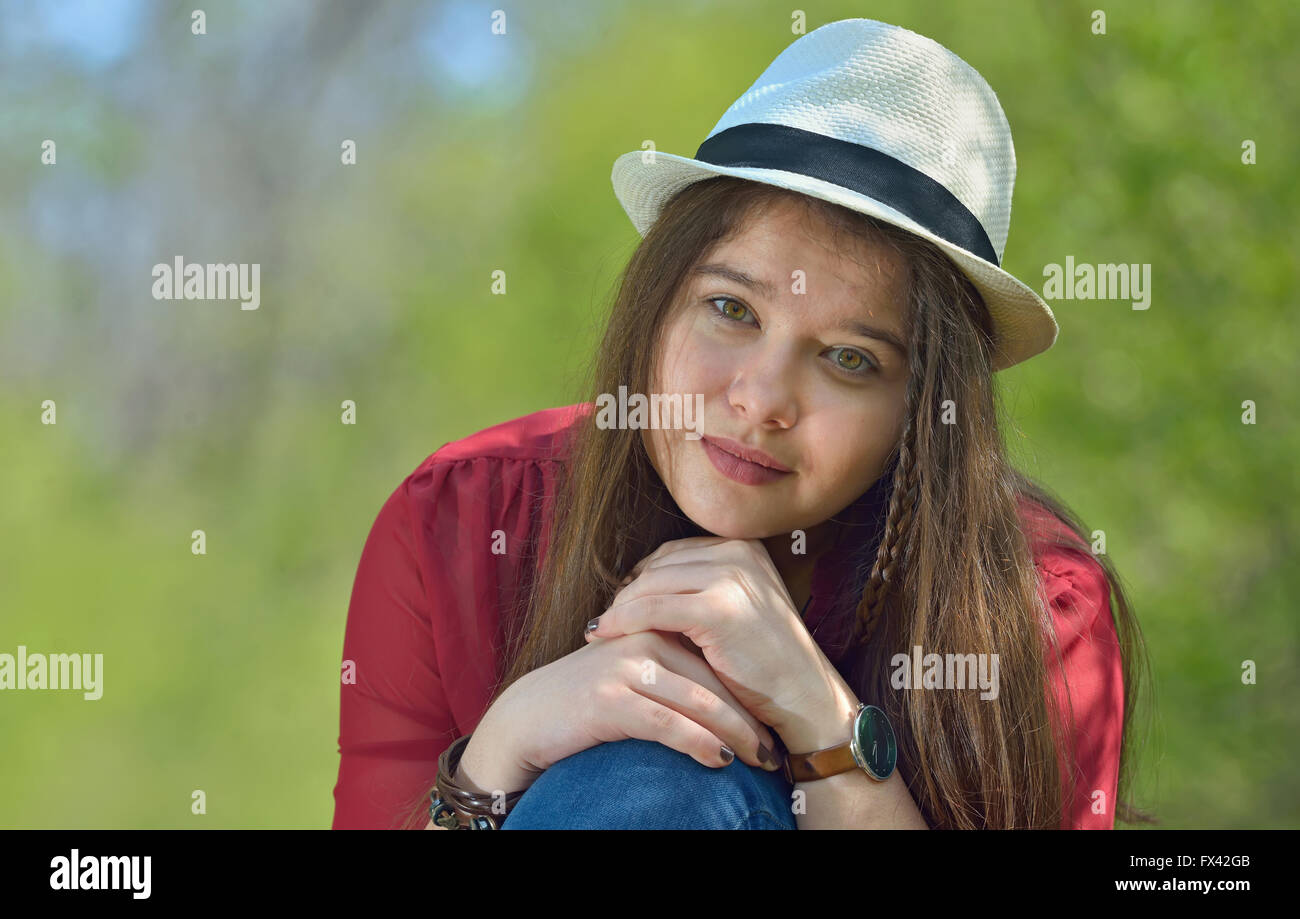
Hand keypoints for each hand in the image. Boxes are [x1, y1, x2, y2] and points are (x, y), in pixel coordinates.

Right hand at [474, 628, 781, 796]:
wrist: (529, 717)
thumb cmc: (587, 700)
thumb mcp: (632, 673)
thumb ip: (671, 669)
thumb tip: (724, 692)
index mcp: (653, 626)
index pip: (714, 659)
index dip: (746, 693)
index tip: (772, 723)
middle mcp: (643, 639)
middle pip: (712, 680)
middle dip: (748, 717)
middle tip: (774, 749)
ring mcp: (626, 667)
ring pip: (698, 701)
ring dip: (735, 733)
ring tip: (758, 759)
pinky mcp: (610, 698)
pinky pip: (668, 724)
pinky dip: (700, 743)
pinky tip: (721, 760)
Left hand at [586, 537, 855, 749]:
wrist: (804, 697)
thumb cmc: (764, 664)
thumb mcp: (735, 611)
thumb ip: (697, 591)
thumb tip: (634, 587)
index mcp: (745, 548)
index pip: (674, 552)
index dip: (643, 577)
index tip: (621, 603)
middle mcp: (740, 553)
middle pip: (659, 565)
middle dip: (628, 592)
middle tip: (605, 617)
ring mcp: (732, 577)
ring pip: (650, 584)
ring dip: (619, 607)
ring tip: (600, 627)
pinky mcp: (719, 608)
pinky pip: (652, 609)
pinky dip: (622, 621)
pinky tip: (604, 634)